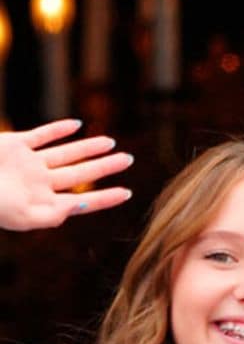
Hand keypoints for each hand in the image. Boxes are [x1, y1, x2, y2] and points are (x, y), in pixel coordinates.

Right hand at [0, 119, 132, 230]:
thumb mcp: (24, 217)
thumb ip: (53, 215)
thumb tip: (80, 206)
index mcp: (45, 202)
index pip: (84, 201)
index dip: (106, 197)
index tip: (128, 193)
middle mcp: (41, 182)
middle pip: (81, 173)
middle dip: (105, 167)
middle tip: (130, 159)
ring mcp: (29, 162)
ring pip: (66, 153)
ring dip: (88, 147)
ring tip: (111, 143)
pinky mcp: (14, 144)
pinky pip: (41, 135)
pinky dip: (59, 130)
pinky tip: (77, 125)